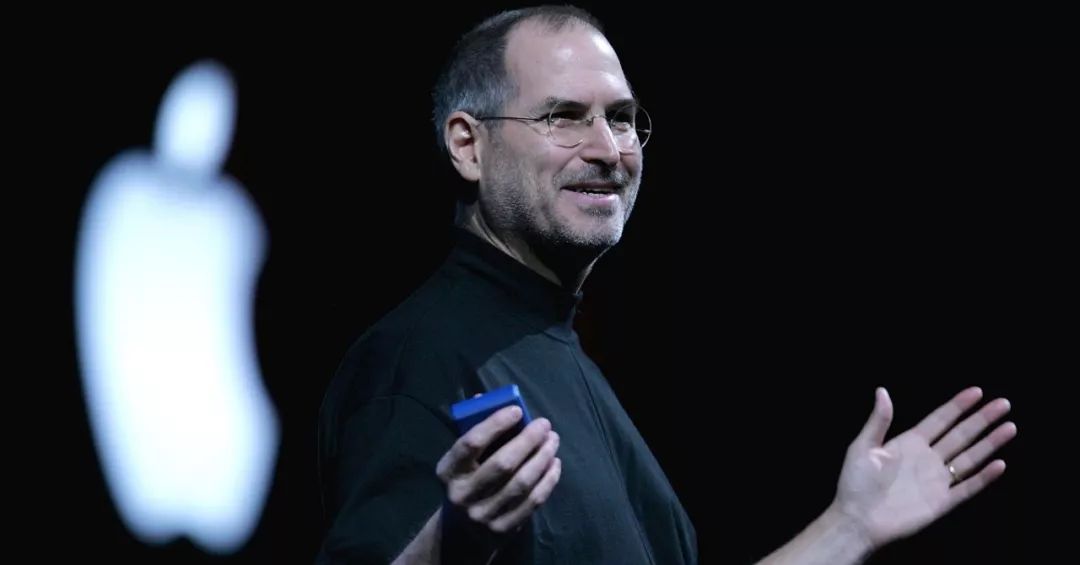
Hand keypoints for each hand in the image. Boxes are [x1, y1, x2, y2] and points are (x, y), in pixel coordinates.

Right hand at [436, 406, 561, 536]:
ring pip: (521, 483)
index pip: (471, 443)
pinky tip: (554, 464)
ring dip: (542, 458)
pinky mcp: (503, 530)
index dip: (495, 424)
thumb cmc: (467, 479)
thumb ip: (473, 429)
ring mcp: (483, 515)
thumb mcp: (461, 459)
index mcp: (448, 471)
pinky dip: (548, 480)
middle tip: (545, 424)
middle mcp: (462, 494)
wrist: (462, 530)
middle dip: (528, 440)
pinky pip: (532, 502)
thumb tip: (484, 398)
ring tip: (553, 441)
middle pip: (502, 463)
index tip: (517, 410)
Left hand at [833, 387, 1016, 549]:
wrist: (856, 519)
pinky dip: (984, 477)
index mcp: (909, 442)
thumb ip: (878, 421)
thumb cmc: (855, 483)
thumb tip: (882, 390)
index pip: (939, 420)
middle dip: (982, 419)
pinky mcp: (942, 502)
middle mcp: (927, 458)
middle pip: (960, 434)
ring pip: (970, 457)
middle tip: (1004, 403)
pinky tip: (999, 464)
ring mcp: (936, 479)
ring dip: (990, 443)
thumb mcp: (863, 447)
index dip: (958, 406)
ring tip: (1010, 427)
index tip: (977, 391)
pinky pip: (967, 488)